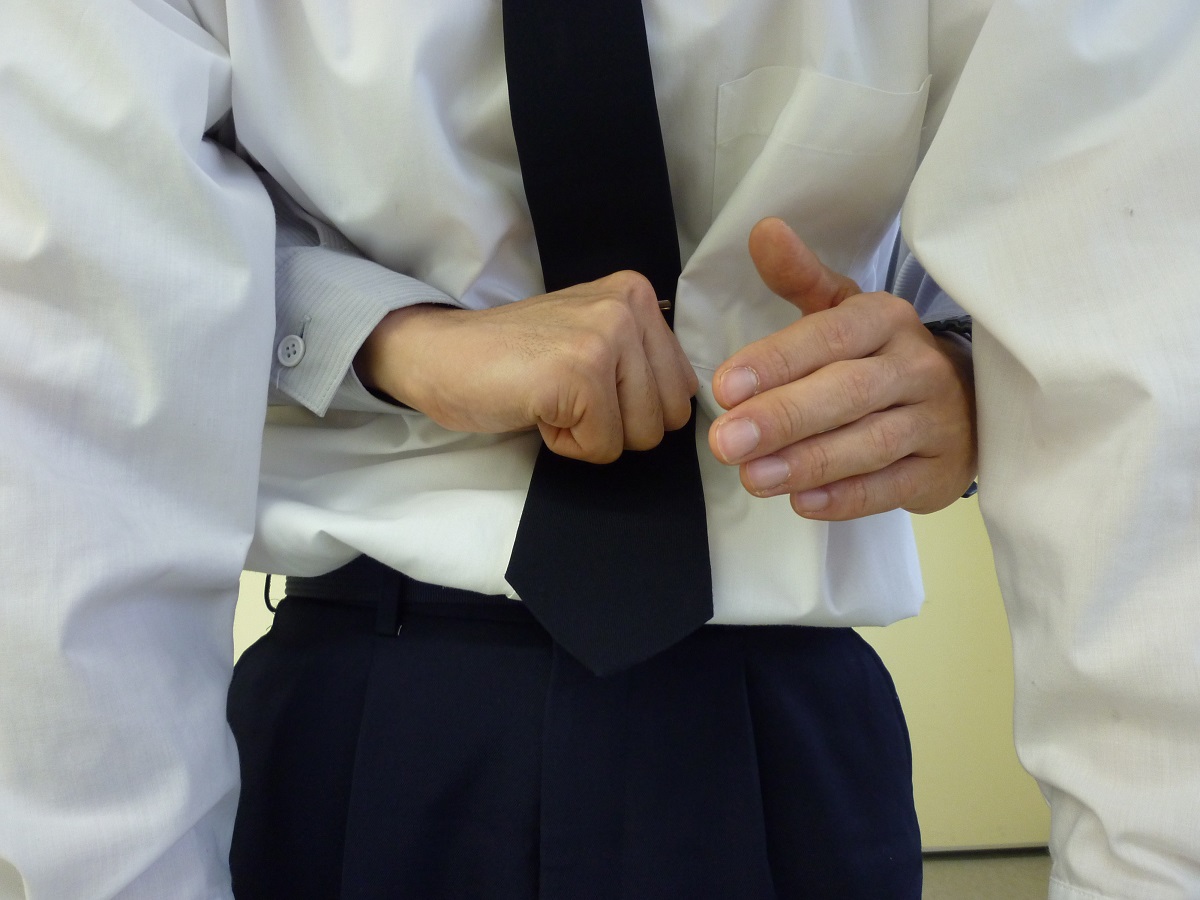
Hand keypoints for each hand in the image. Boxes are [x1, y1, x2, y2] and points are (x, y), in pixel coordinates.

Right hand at [356, 271, 697, 462]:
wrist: (440, 355)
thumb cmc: (512, 361)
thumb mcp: (592, 340)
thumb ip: (640, 361)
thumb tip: (682, 409)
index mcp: (638, 295)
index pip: (682, 390)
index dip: (632, 408)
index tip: (583, 383)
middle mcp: (629, 307)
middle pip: (667, 417)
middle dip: (617, 425)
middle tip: (565, 393)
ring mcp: (606, 337)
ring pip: (639, 436)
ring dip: (589, 434)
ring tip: (550, 397)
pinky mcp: (581, 373)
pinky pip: (601, 447)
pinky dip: (564, 443)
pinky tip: (536, 407)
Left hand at [708, 218, 976, 517]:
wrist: (966, 404)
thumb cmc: (881, 358)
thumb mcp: (845, 312)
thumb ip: (801, 278)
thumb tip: (762, 230)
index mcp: (885, 320)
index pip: (829, 337)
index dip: (776, 361)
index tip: (724, 386)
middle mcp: (916, 367)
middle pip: (847, 392)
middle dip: (783, 418)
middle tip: (725, 442)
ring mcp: (934, 422)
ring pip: (869, 444)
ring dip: (808, 463)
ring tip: (752, 478)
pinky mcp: (938, 472)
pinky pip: (890, 487)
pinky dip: (846, 497)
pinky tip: (802, 502)